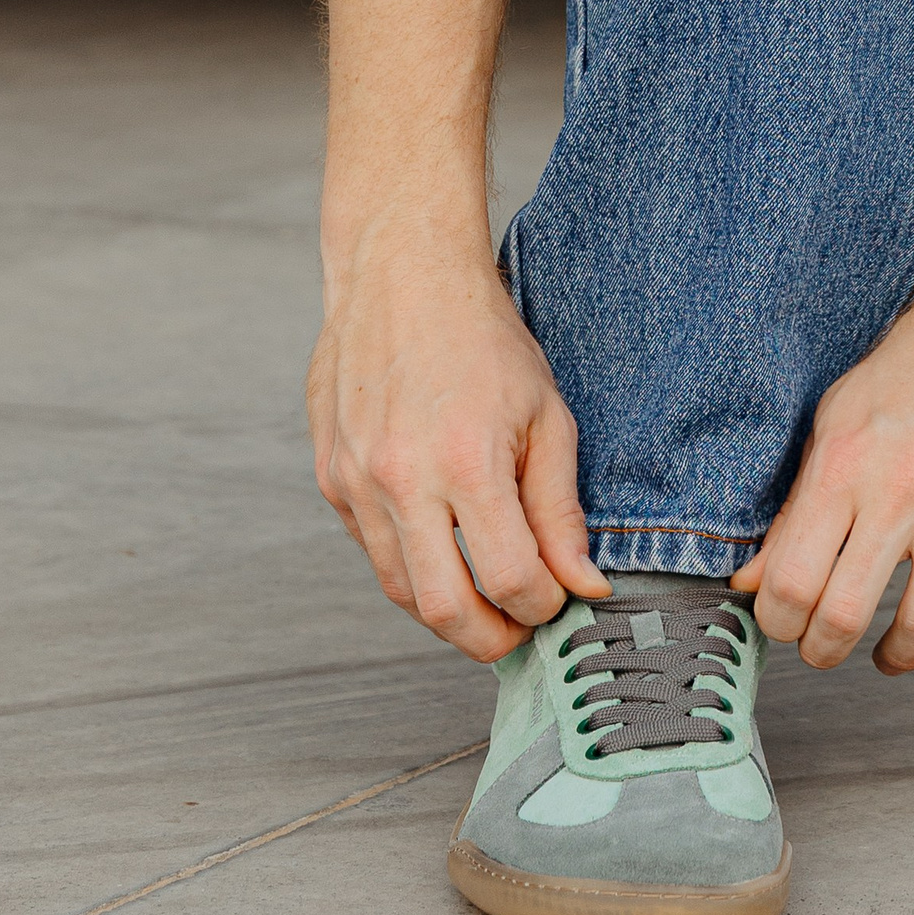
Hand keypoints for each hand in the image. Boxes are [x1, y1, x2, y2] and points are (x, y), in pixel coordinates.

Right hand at [307, 233, 610, 662]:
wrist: (402, 276)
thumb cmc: (484, 339)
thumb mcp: (548, 415)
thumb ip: (561, 510)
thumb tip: (583, 585)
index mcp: (466, 462)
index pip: (511, 579)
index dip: (544, 605)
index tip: (561, 598)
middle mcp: (401, 481)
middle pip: (444, 610)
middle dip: (491, 639)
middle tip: (522, 632)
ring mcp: (356, 483)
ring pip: (400, 591)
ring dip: (448, 611)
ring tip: (488, 597)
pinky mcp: (330, 480)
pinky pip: (373, 551)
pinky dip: (412, 566)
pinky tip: (443, 546)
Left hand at [733, 273, 913, 678]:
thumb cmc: (912, 366)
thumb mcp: (835, 419)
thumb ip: (795, 505)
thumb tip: (753, 581)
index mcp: (844, 464)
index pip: (791, 579)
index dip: (777, 621)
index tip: (783, 622)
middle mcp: (902, 488)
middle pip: (847, 613)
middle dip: (825, 650)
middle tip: (824, 649)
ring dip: (898, 656)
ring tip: (888, 656)